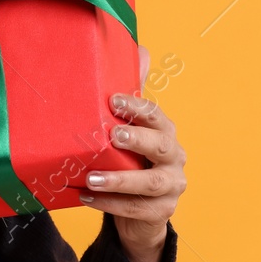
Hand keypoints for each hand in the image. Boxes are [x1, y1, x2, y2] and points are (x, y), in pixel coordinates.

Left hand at [79, 44, 185, 261]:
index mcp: (165, 133)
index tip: (113, 101)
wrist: (140, 211)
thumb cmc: (131, 162)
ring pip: (150, 183)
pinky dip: (111, 204)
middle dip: (138, 139)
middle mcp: (174, 158)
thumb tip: (142, 50)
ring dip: (119, 179)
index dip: (138, 108)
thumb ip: (133, 98)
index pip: (157, 116)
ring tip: (91, 177)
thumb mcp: (130, 131)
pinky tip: (86, 197)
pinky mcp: (162, 212)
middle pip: (162, 147)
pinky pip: (137, 209)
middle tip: (112, 135)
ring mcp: (172, 187)